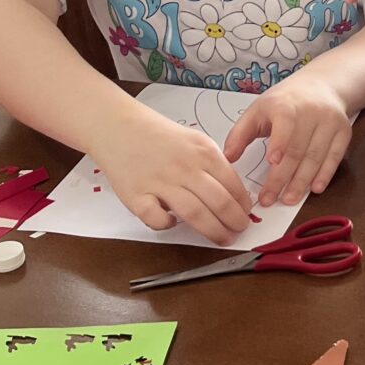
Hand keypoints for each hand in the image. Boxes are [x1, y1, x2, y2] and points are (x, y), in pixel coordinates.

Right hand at [93, 106, 251, 245]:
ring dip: (213, 231)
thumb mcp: (195, 140)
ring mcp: (160, 182)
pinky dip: (167, 225)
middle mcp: (185, 167)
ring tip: (222, 238)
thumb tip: (233, 193)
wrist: (118, 126)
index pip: (232, 183)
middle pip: (219, 202)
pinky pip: (156, 219)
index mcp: (203, 152)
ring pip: (195, 214)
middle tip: (239, 230)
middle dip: (234, 221)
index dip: (243, 204)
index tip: (246, 214)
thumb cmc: (159, 136)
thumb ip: (213, 163)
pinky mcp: (136, 195)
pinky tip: (172, 223)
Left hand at [224, 75, 352, 202]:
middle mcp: (311, 112)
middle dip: (283, 176)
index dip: (280, 142)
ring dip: (302, 181)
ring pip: (316, 156)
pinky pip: (335, 157)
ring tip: (289, 199)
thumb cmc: (285, 102)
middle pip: (298, 148)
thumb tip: (227, 159)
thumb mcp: (259, 109)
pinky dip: (325, 174)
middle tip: (269, 198)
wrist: (322, 85)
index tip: (272, 162)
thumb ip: (240, 133)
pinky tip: (315, 188)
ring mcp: (330, 122)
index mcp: (286, 104)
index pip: (285, 124)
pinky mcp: (343, 132)